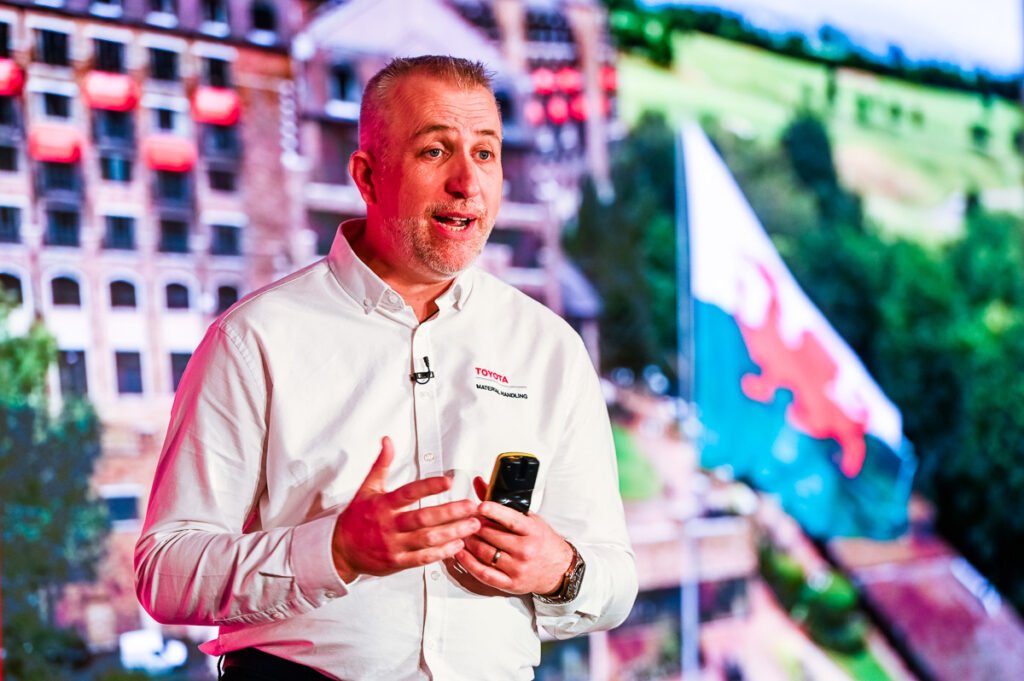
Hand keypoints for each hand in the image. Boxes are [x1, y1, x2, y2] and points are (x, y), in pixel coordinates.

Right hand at [332, 436, 480, 581]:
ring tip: (472, 525)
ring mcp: (393, 545)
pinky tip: (457, 544)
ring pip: (427, 539)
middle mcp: (389, 525)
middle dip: (450, 512)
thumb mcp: (367, 489)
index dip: (429, 486)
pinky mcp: (397, 562)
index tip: (448, 480)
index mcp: (383, 505)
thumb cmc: (356, 519)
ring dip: (452, 532)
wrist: (340, 551)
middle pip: (423, 518)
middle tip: (470, 506)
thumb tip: (387, 441)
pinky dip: (442, 552)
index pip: (408, 493)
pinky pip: (423, 558)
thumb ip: (381, 465)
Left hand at [453, 477, 571, 595]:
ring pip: (484, 553)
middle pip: (492, 536)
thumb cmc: (543, 542)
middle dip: (475, 526)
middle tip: (465, 519)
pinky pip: (484, 573)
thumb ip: (503, 504)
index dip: (493, 511)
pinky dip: (469, 563)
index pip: (510, 520)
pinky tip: (461, 553)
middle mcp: (525, 550)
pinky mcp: (509, 583)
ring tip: (462, 534)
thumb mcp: (529, 519)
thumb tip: (481, 484)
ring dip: (469, 542)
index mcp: (532, 531)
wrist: (558, 569)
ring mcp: (517, 568)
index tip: (480, 506)